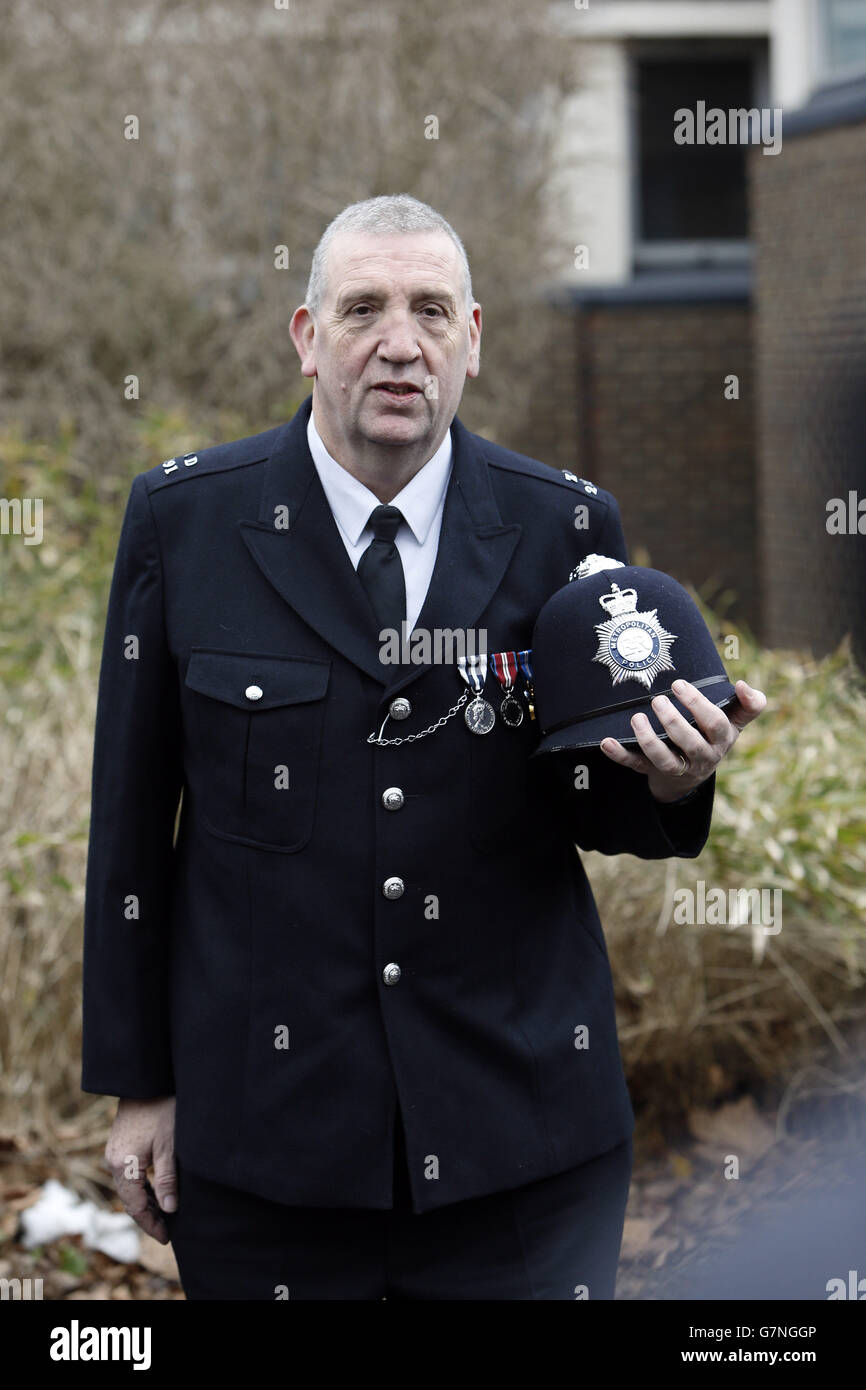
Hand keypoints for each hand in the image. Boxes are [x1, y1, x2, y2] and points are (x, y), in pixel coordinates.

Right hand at [104, 1096, 176, 1243]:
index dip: (151, 1224)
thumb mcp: (169, 1145)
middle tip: (167, 1231)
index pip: (135, 1206)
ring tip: (164, 1215)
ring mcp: (114, 1153)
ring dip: (145, 1202)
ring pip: (128, 1188)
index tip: (167, 1237)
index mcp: (123, 1165)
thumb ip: (167, 1179)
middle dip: (148, 1217)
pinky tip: (156, 1192)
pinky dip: (141, 1187)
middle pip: (129, 1200)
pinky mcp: (119, 1145)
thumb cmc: (161, 1109)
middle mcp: (113, 1161)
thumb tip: (170, 1209)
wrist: (145, 1080)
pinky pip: (128, 1175)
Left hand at [599, 678, 766, 803]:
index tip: (679, 684)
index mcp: (721, 739)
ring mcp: (677, 767)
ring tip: (636, 717)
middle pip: (690, 742)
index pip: (714, 723)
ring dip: (648, 740)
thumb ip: (750, 704)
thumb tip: (743, 685)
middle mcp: (701, 756)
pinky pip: (636, 766)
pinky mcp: (653, 772)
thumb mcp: (736, 721)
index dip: (697, 704)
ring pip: (664, 760)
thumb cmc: (714, 736)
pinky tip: (607, 742)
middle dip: (672, 721)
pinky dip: (620, 755)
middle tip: (657, 700)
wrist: (695, 773)